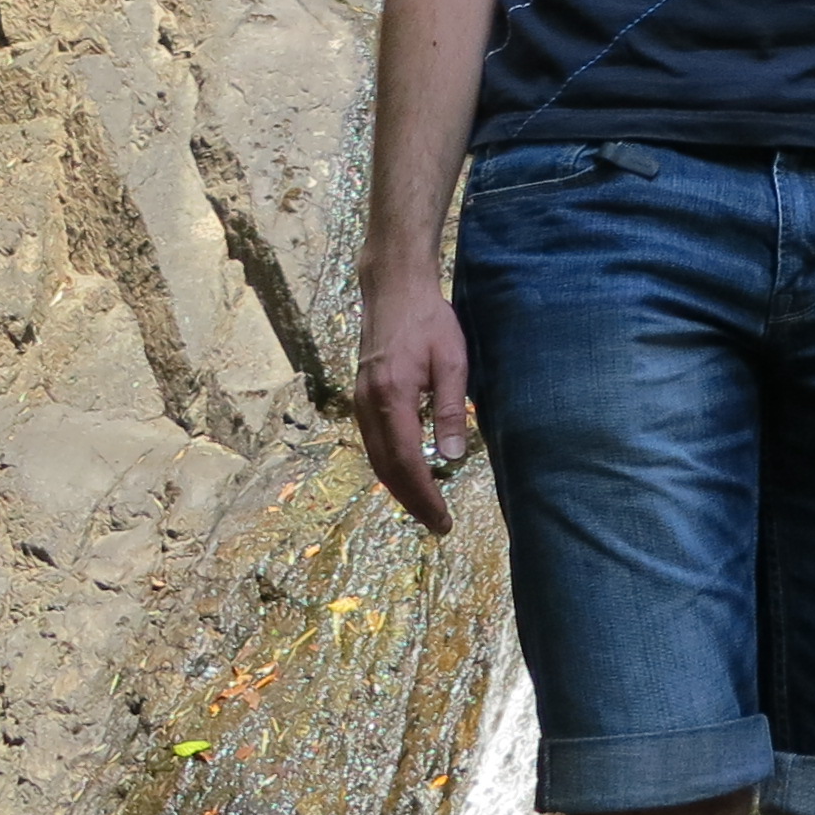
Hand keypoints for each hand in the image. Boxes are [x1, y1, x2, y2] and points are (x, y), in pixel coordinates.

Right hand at [354, 280, 472, 535]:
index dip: (424, 495)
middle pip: (385, 468)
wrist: (393, 290)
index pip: (406, 461)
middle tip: (437, 524)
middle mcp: (369, 406)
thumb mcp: (451, 361)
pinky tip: (408, 473)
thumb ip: (450, 409)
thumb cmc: (429, 321)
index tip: (442, 519)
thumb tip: (453, 456)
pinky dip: (390, 466)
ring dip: (399, 487)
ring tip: (425, 507)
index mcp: (393, 398)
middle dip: (411, 500)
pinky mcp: (361, 398)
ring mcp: (360, 402)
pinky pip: (373, 443)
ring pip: (376, 458)